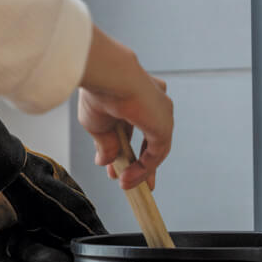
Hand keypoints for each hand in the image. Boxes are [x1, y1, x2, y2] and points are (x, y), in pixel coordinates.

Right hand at [78, 26, 172, 189]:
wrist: (108, 76)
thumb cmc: (98, 90)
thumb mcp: (98, 124)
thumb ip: (105, 144)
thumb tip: (105, 162)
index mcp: (136, 96)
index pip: (134, 129)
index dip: (125, 150)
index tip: (114, 168)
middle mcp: (154, 102)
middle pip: (149, 140)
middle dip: (139, 164)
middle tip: (129, 182)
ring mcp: (162, 113)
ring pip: (155, 148)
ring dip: (140, 170)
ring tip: (125, 185)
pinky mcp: (164, 126)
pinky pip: (156, 154)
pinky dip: (144, 169)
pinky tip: (129, 178)